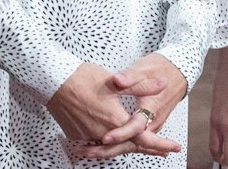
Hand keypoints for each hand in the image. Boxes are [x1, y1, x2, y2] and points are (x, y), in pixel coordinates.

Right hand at [48, 61, 179, 159]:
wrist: (52, 79)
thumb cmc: (82, 77)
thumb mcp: (115, 81)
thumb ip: (141, 86)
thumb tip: (163, 84)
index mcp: (115, 120)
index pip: (144, 137)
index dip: (161, 144)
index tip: (175, 148)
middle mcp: (103, 133)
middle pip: (130, 146)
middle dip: (149, 148)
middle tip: (163, 151)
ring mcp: (88, 136)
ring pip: (113, 147)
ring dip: (128, 146)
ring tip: (141, 147)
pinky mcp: (77, 135)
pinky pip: (97, 143)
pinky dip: (108, 143)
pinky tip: (112, 140)